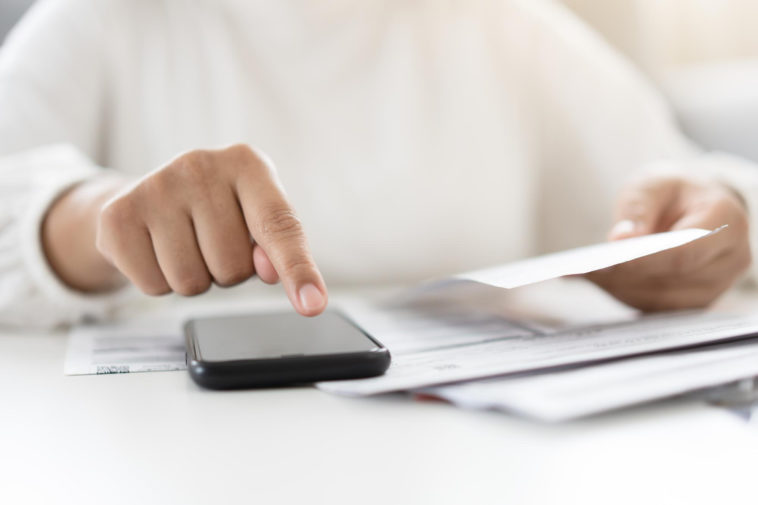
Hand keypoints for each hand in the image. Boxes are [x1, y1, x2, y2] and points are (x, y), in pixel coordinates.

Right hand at [43, 144, 327, 315]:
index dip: (298, 269)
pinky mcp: (118, 215)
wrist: (148, 197)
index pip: (280, 226)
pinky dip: (159, 282)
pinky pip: (154, 286)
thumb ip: (277, 245)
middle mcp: (200, 165)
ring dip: (195, 279)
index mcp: (247, 163)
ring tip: (186, 245)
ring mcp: (155, 186)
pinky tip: (156, 250)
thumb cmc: (219, 211)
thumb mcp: (256, 218)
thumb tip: (270, 270)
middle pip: (233, 266)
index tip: (313, 305)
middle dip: (227, 271)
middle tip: (211, 242)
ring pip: (192, 282)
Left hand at [585, 174, 750, 310]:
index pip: (686, 252)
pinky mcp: (695, 303)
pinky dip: (624, 294)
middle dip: (625, 276)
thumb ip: (637, 209)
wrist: (692, 206)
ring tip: (583, 274)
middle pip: (672, 280)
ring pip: (662, 300)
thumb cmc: (673, 192)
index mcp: (727, 222)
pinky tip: (597, 280)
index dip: (646, 261)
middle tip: (584, 270)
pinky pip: (656, 307)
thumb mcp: (652, 184)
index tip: (609, 261)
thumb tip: (621, 240)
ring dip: (620, 288)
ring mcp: (717, 286)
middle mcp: (730, 259)